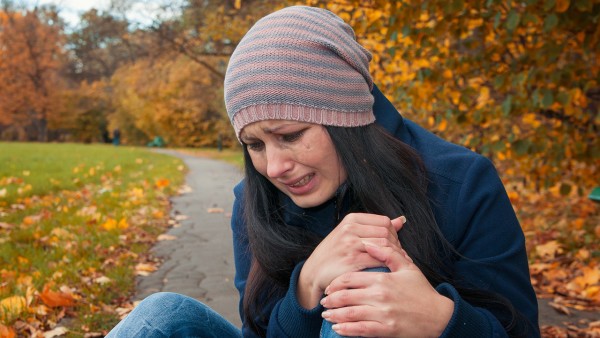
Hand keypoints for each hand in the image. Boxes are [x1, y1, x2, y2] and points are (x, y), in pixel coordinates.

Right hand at [297, 213, 405, 308]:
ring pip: (384, 246)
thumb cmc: (334, 253)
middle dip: (396, 246)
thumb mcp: (350, 234)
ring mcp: (350, 245)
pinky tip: (389, 272)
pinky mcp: (352, 261)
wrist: (314, 272)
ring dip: (394, 256)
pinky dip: (387, 266)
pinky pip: (378, 260)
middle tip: (398, 257)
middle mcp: (350, 229)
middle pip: (386, 233)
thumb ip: (375, 227)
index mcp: (351, 219)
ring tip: (396, 264)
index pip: (384, 221)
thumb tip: (401, 220)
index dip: (394, 234)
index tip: (394, 245)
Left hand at [320, 243, 453, 336]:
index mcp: (382, 279)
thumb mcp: (407, 267)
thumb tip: (369, 241)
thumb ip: (387, 253)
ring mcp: (383, 314)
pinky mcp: (386, 330)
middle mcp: (380, 296)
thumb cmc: (422, 291)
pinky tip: (338, 329)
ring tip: (326, 315)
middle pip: (346, 296)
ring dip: (335, 315)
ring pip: (351, 314)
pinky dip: (347, 330)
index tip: (330, 286)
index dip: (336, 283)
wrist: (439, 316)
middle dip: (332, 300)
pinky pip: (361, 330)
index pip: (351, 279)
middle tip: (324, 301)